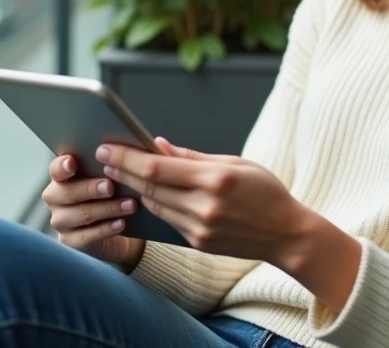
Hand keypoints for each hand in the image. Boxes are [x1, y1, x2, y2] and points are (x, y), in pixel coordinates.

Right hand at [41, 154, 145, 271]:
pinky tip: (121, 223)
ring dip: (107, 209)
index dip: (62, 166)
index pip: (56, 169)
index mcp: (62, 176)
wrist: (116, 228)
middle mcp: (56, 197)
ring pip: (80, 214)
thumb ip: (110, 165)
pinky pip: (86, 236)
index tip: (73, 163)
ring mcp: (61, 220)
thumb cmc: (113, 193)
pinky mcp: (70, 241)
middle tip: (110, 187)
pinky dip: (106, 229)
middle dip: (90, 189)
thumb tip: (124, 150)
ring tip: (130, 205)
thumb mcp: (111, 177)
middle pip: (67, 192)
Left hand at [97, 137, 309, 267]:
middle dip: (122, 171)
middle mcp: (204, 206)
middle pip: (150, 187)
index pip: (158, 167)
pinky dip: (153, 204)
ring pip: (154, 205)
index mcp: (215, 179)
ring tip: (117, 173)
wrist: (286, 234)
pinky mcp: (198, 243)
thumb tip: (158, 145)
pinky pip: (167, 220)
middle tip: (103, 157)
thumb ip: (193, 156)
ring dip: (133, 189)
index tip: (107, 148)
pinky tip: (142, 193)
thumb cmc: (265, 191)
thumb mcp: (235, 163)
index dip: (127, 158)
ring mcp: (200, 228)